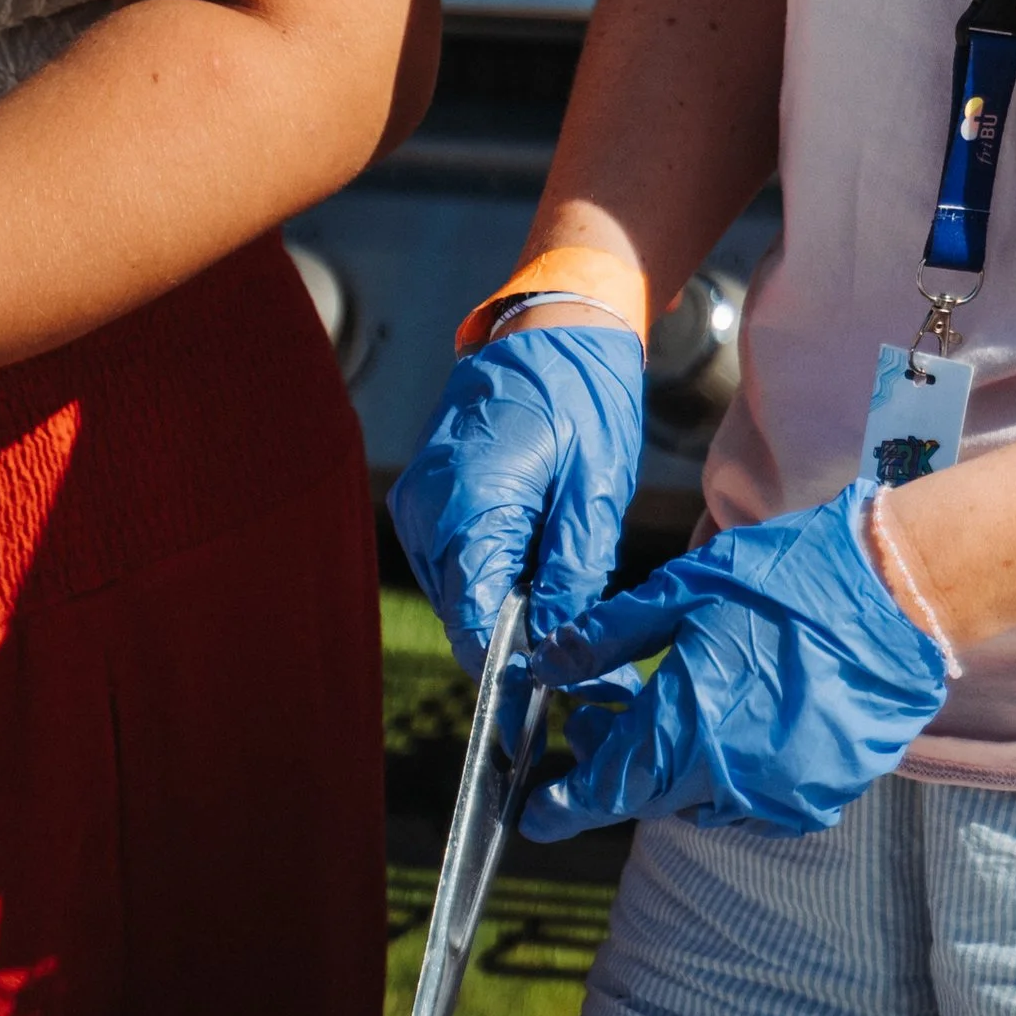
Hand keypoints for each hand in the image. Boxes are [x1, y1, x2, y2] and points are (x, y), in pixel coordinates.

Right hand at [388, 322, 644, 673]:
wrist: (554, 323)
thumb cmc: (583, 394)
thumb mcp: (594, 485)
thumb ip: (574, 569)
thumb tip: (559, 644)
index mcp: (469, 502)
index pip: (473, 620)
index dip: (512, 666)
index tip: (556, 692)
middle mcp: (428, 507)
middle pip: (463, 611)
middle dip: (516, 640)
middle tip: (582, 654)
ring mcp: (421, 500)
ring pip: (460, 588)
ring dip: (507, 605)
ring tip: (568, 599)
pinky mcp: (428, 495)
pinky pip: (456, 557)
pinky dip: (494, 571)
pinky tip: (540, 561)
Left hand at [521, 483, 946, 840]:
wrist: (900, 594)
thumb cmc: (789, 579)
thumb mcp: (688, 588)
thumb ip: (612, 636)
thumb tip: (550, 663)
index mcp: (683, 728)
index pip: (601, 791)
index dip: (560, 806)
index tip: (533, 814)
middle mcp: (725, 780)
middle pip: (647, 794)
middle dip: (616, 766)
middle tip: (602, 720)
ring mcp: (776, 797)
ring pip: (699, 801)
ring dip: (672, 769)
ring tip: (672, 712)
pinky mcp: (819, 798)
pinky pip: (754, 800)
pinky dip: (730, 772)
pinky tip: (738, 721)